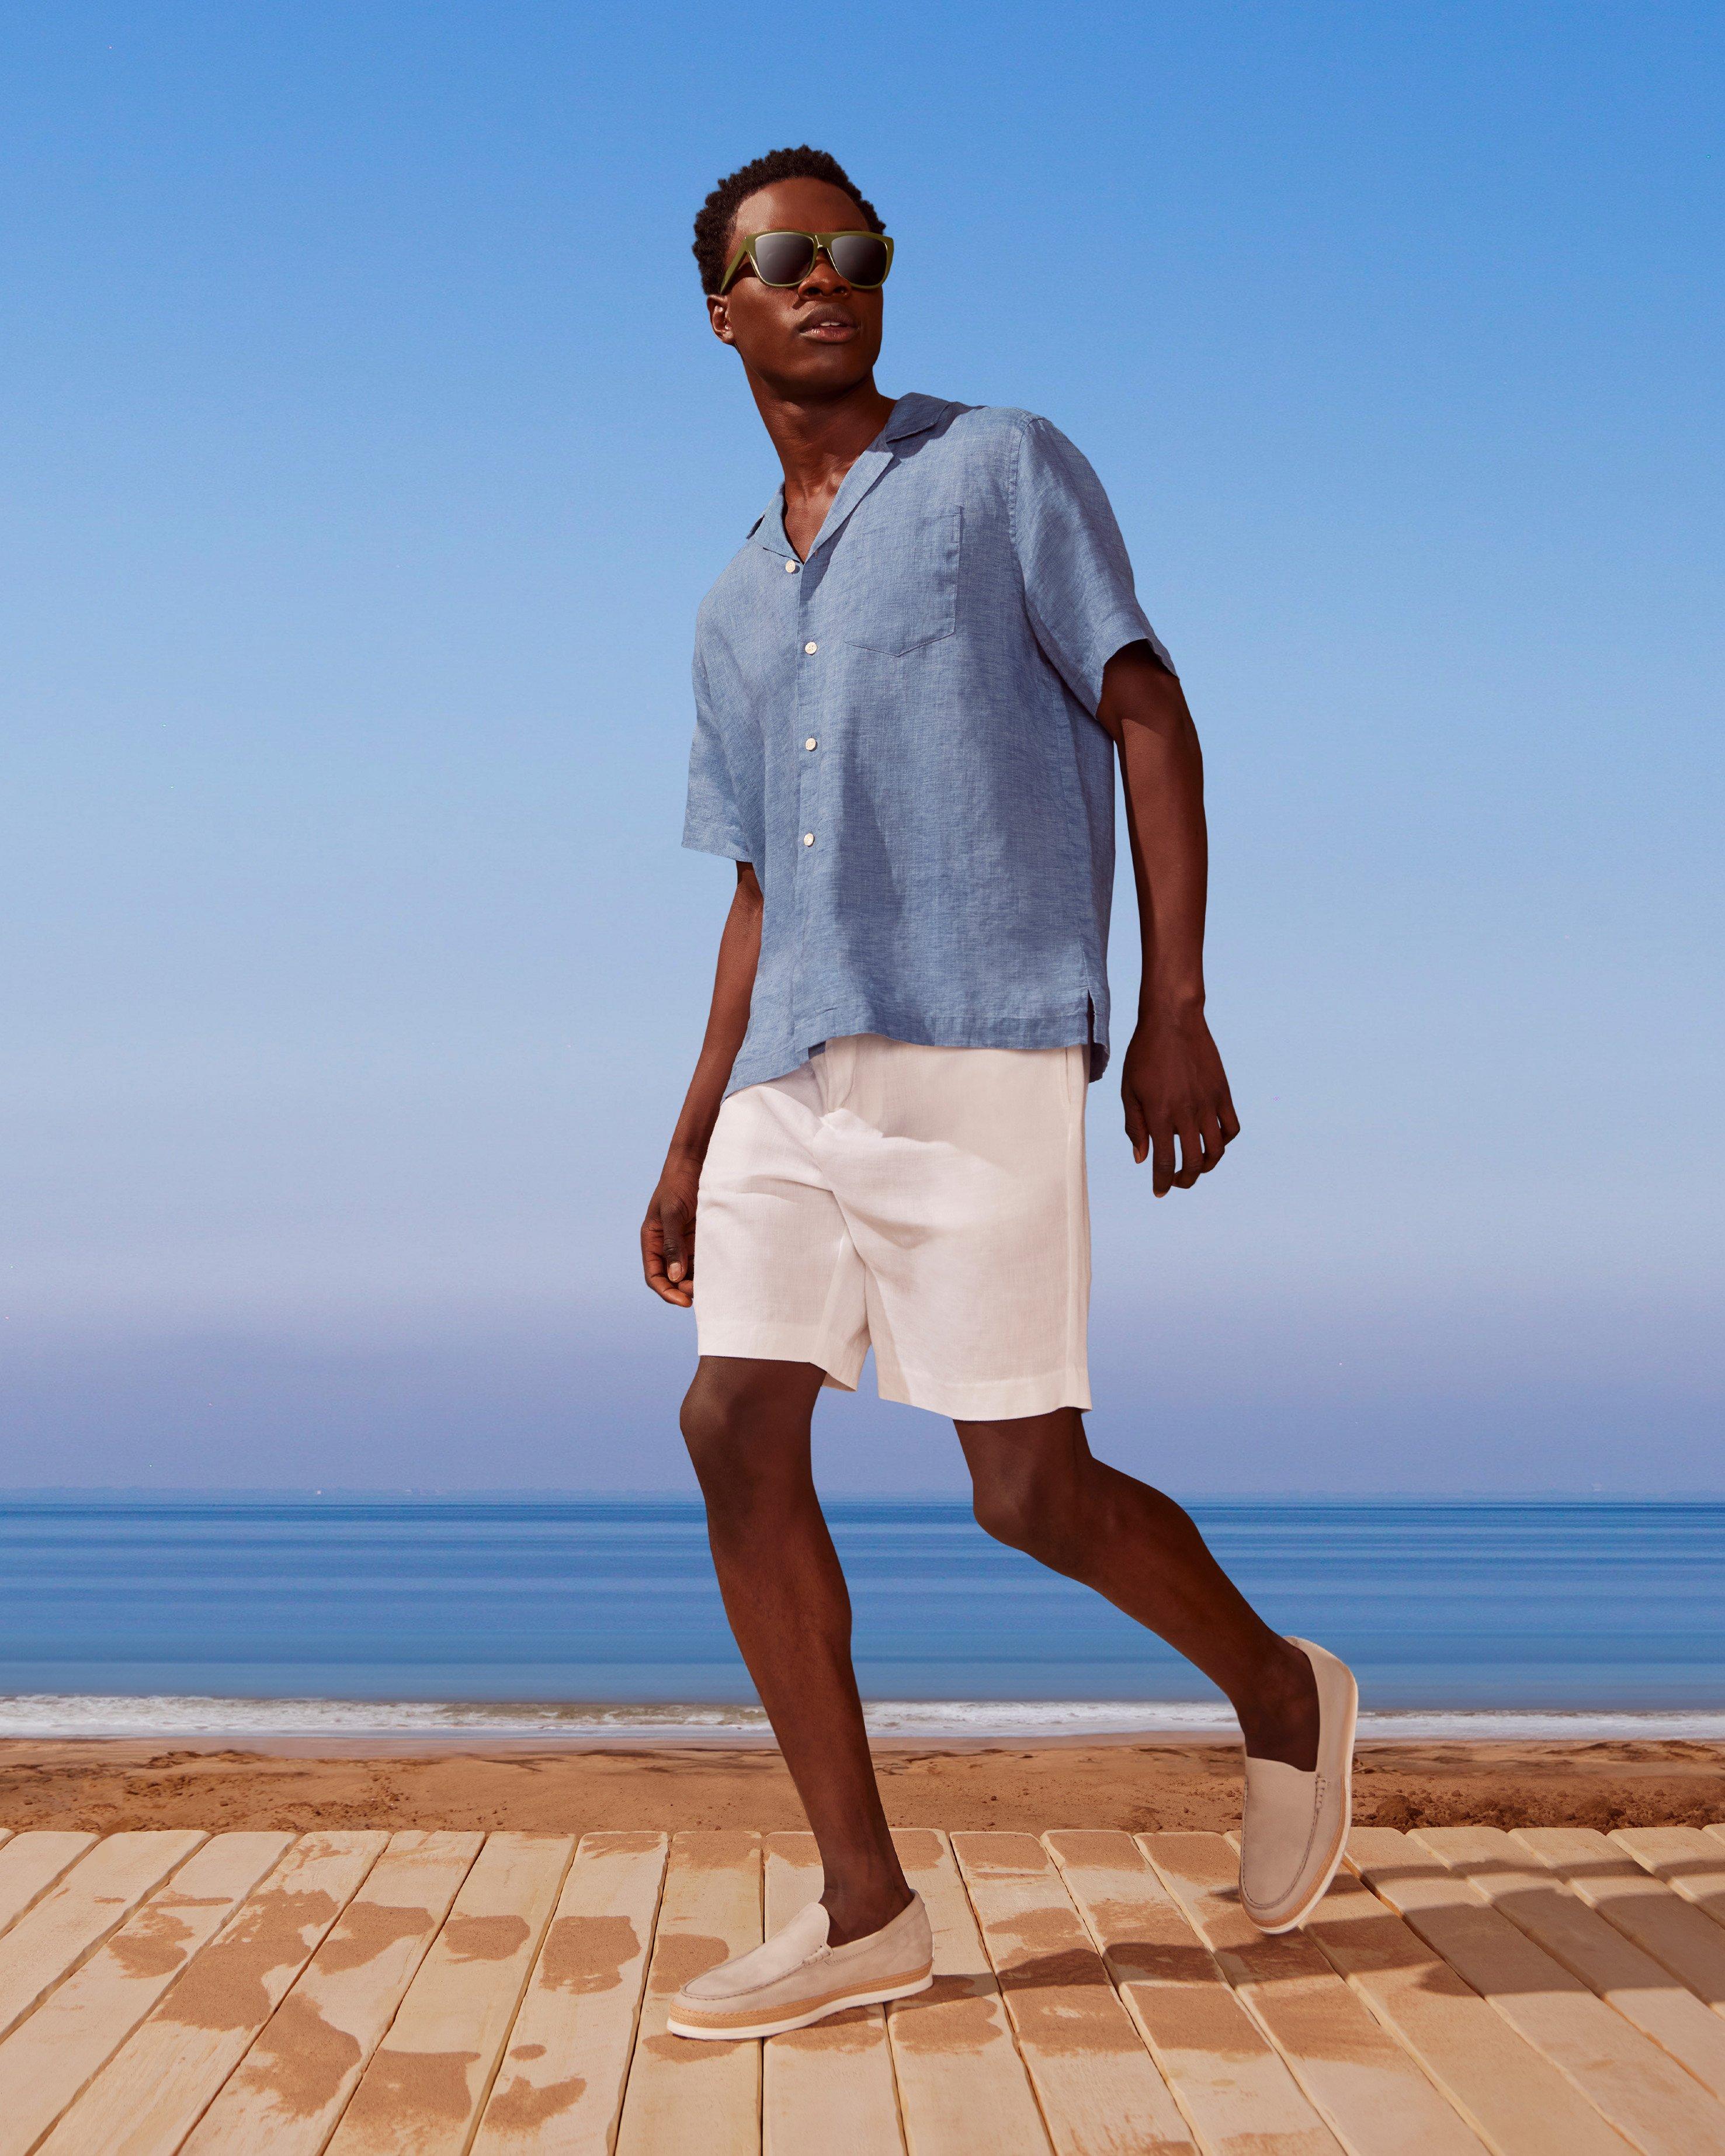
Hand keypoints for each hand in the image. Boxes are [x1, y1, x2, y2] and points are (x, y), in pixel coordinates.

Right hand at [641, 1153, 701, 1305]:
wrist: (696, 1163)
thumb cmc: (678, 1184)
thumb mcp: (672, 1213)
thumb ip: (672, 1244)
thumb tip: (675, 1277)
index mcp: (652, 1240)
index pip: (655, 1275)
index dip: (667, 1291)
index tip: (684, 1302)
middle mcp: (667, 1245)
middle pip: (672, 1278)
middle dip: (684, 1290)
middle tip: (703, 1295)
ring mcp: (684, 1242)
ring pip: (689, 1271)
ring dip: (698, 1281)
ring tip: (714, 1287)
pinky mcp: (701, 1236)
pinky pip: (703, 1259)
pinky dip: (709, 1269)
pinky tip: (721, 1273)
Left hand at [1121, 1009, 1239, 1195]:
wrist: (1172, 1020)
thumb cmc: (1144, 1054)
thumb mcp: (1129, 1090)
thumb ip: (1135, 1126)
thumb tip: (1141, 1158)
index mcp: (1160, 1114)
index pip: (1164, 1162)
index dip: (1162, 1182)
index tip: (1160, 1192)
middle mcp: (1187, 1113)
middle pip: (1193, 1162)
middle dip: (1185, 1180)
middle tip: (1178, 1182)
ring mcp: (1208, 1103)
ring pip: (1217, 1150)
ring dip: (1207, 1166)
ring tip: (1197, 1167)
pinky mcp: (1223, 1093)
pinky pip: (1231, 1127)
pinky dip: (1224, 1141)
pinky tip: (1212, 1141)